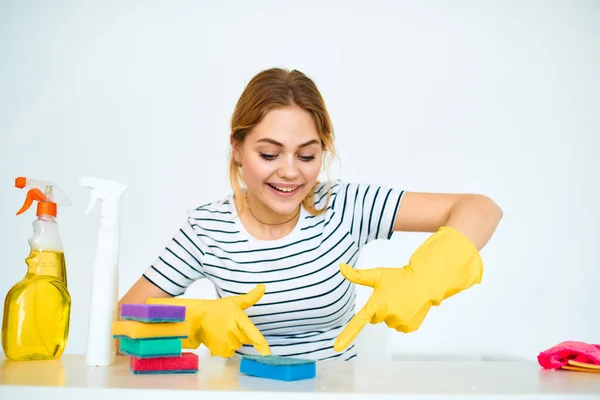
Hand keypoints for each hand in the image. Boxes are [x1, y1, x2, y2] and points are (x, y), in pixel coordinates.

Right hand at [147, 284, 270, 357]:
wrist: (197, 318)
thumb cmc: (217, 309)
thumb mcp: (234, 301)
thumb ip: (250, 297)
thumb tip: (263, 287)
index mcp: (239, 319)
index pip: (253, 334)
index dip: (261, 345)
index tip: (268, 354)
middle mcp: (233, 333)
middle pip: (246, 339)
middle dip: (241, 333)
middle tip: (230, 325)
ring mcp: (226, 342)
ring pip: (238, 345)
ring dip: (233, 340)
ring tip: (222, 331)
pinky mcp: (220, 350)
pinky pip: (230, 352)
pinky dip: (226, 347)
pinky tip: (219, 338)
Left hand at [334, 226, 482, 351]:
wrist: (425, 281)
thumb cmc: (399, 277)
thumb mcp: (377, 275)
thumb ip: (358, 275)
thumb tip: (341, 267)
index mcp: (376, 304)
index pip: (358, 322)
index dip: (346, 335)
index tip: (336, 347)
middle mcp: (387, 316)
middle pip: (375, 318)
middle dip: (380, 309)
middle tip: (390, 296)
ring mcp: (399, 324)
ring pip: (388, 322)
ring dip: (392, 313)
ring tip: (401, 300)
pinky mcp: (409, 328)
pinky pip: (399, 326)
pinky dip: (402, 318)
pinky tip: (408, 307)